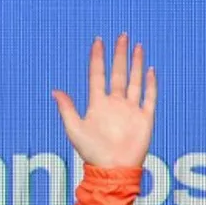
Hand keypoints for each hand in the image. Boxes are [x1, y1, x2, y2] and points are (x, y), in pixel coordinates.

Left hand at [52, 33, 156, 168]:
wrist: (112, 169)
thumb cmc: (91, 152)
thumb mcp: (74, 129)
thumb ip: (66, 109)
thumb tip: (54, 90)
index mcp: (97, 105)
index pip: (97, 75)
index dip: (97, 58)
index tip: (98, 41)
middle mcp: (114, 104)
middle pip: (118, 73)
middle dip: (119, 55)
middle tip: (121, 35)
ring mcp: (130, 110)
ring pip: (135, 81)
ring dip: (136, 63)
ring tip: (136, 46)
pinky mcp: (144, 118)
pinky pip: (149, 97)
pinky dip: (150, 84)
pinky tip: (150, 70)